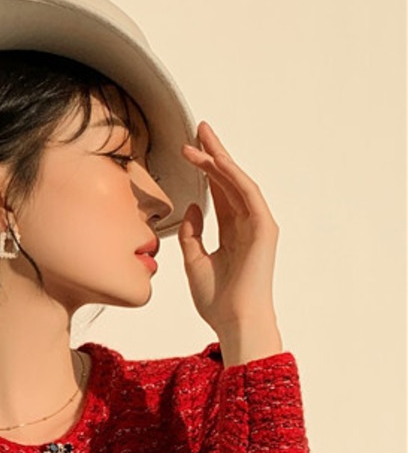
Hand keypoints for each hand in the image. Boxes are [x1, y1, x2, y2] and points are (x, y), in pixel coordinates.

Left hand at [176, 121, 279, 335]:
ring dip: (219, 159)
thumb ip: (191, 234)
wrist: (234, 322)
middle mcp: (248, 224)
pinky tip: (217, 160)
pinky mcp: (264, 228)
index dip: (205, 170)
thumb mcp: (195, 261)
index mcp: (234, 233)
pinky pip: (247, 194)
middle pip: (229, 181)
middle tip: (198, 130)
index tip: (188, 150)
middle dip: (213, 154)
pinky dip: (232, 176)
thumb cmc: (217, 300)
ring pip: (237, 183)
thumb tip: (192, 206)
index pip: (219, 193)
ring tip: (199, 140)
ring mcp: (258, 225)